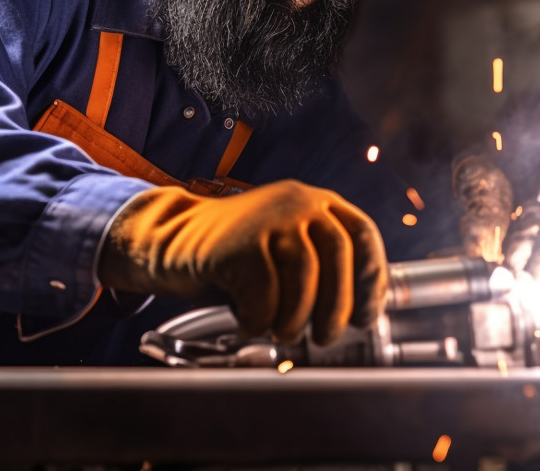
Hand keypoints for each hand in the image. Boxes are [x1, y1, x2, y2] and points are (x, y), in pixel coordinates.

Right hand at [99, 181, 386, 344]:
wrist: (169, 239)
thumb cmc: (233, 254)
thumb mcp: (284, 249)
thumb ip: (321, 268)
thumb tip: (358, 313)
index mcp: (315, 202)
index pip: (362, 234)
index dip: (370, 279)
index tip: (365, 316)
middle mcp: (297, 202)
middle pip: (338, 255)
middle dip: (337, 307)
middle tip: (324, 337)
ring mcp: (267, 218)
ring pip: (304, 275)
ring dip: (297, 317)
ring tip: (282, 333)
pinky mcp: (238, 242)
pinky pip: (264, 293)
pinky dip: (260, 318)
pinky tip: (248, 322)